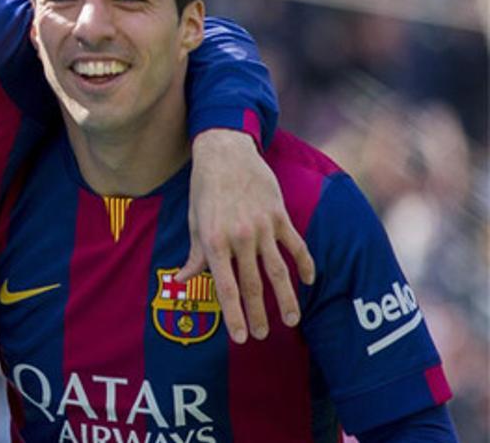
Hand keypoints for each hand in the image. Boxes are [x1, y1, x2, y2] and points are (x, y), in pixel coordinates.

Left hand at [179, 129, 314, 343]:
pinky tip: (308, 281)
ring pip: (278, 271)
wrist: (225, 152)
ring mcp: (262, 227)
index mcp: (214, 242)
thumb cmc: (204, 189)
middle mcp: (239, 237)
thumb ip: (194, 255)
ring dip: (287, 299)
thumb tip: (181, 281)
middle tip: (263, 335)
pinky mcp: (279, 215)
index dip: (233, 315)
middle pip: (253, 285)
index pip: (225, 287)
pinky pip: (296, 245)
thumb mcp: (194, 222)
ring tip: (291, 320)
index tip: (240, 338)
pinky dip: (304, 264)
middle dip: (258, 314)